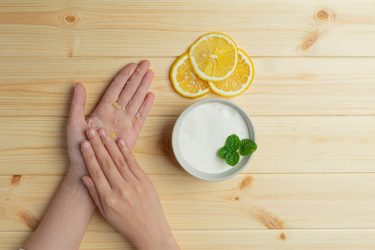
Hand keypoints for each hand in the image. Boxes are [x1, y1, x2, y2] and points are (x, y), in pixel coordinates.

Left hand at [67, 60, 154, 177]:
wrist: (89, 166)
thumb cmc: (79, 147)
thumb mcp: (74, 124)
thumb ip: (77, 104)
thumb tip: (78, 85)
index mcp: (102, 110)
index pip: (116, 88)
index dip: (124, 76)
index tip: (132, 65)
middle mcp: (115, 114)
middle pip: (129, 91)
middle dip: (138, 76)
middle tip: (146, 63)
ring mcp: (125, 123)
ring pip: (136, 100)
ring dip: (144, 87)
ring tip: (150, 74)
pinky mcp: (132, 133)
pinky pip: (141, 117)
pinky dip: (146, 107)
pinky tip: (151, 96)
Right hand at [80, 128, 178, 249]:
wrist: (149, 229)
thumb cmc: (125, 222)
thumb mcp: (105, 213)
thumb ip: (94, 194)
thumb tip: (85, 177)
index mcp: (109, 198)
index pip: (96, 172)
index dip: (89, 156)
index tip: (83, 144)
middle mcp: (121, 189)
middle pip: (107, 163)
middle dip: (97, 145)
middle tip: (90, 131)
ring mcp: (134, 184)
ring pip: (119, 160)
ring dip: (110, 144)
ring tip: (102, 132)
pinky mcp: (145, 181)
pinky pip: (134, 163)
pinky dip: (126, 151)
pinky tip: (120, 141)